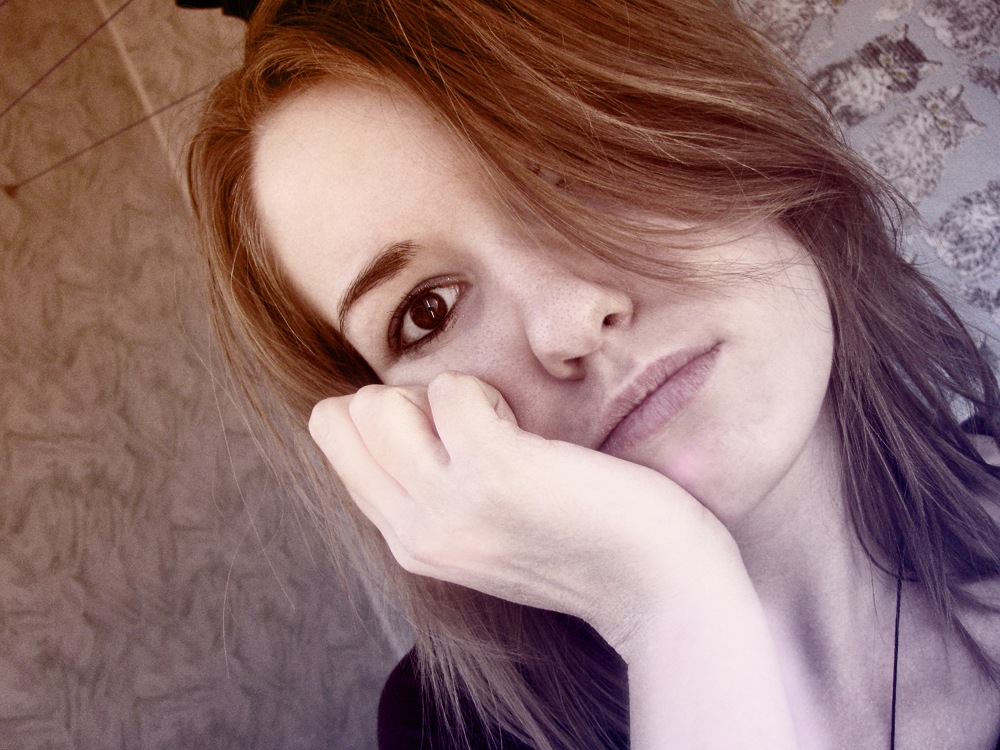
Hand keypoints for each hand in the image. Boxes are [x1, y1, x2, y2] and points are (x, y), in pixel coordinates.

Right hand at [308, 371, 741, 651]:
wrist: (657, 585)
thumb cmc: (584, 541)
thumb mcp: (483, 532)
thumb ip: (434, 492)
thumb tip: (396, 414)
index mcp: (409, 542)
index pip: (338, 445)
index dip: (388, 418)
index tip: (448, 436)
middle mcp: (414, 531)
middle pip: (339, 420)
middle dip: (401, 399)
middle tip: (472, 426)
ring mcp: (449, 506)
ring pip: (375, 404)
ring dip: (439, 392)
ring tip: (497, 424)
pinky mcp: (494, 474)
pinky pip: (450, 390)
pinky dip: (486, 390)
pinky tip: (525, 427)